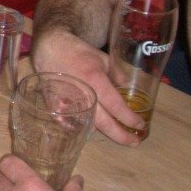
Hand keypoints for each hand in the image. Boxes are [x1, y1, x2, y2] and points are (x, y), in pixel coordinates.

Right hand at [33, 27, 143, 143]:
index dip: (130, 119)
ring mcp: (67, 104)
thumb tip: (128, 90)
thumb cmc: (79, 52)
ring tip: (117, 134)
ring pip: (89, 126)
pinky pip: (70, 124)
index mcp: (96, 82)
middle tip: (134, 142)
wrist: (50, 48)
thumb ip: (117, 76)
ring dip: (104, 132)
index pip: (117, 107)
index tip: (141, 126)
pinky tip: (91, 129)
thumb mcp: (104, 59)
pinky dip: (82, 128)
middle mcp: (82, 96)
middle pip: (105, 124)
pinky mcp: (55, 107)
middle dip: (122, 135)